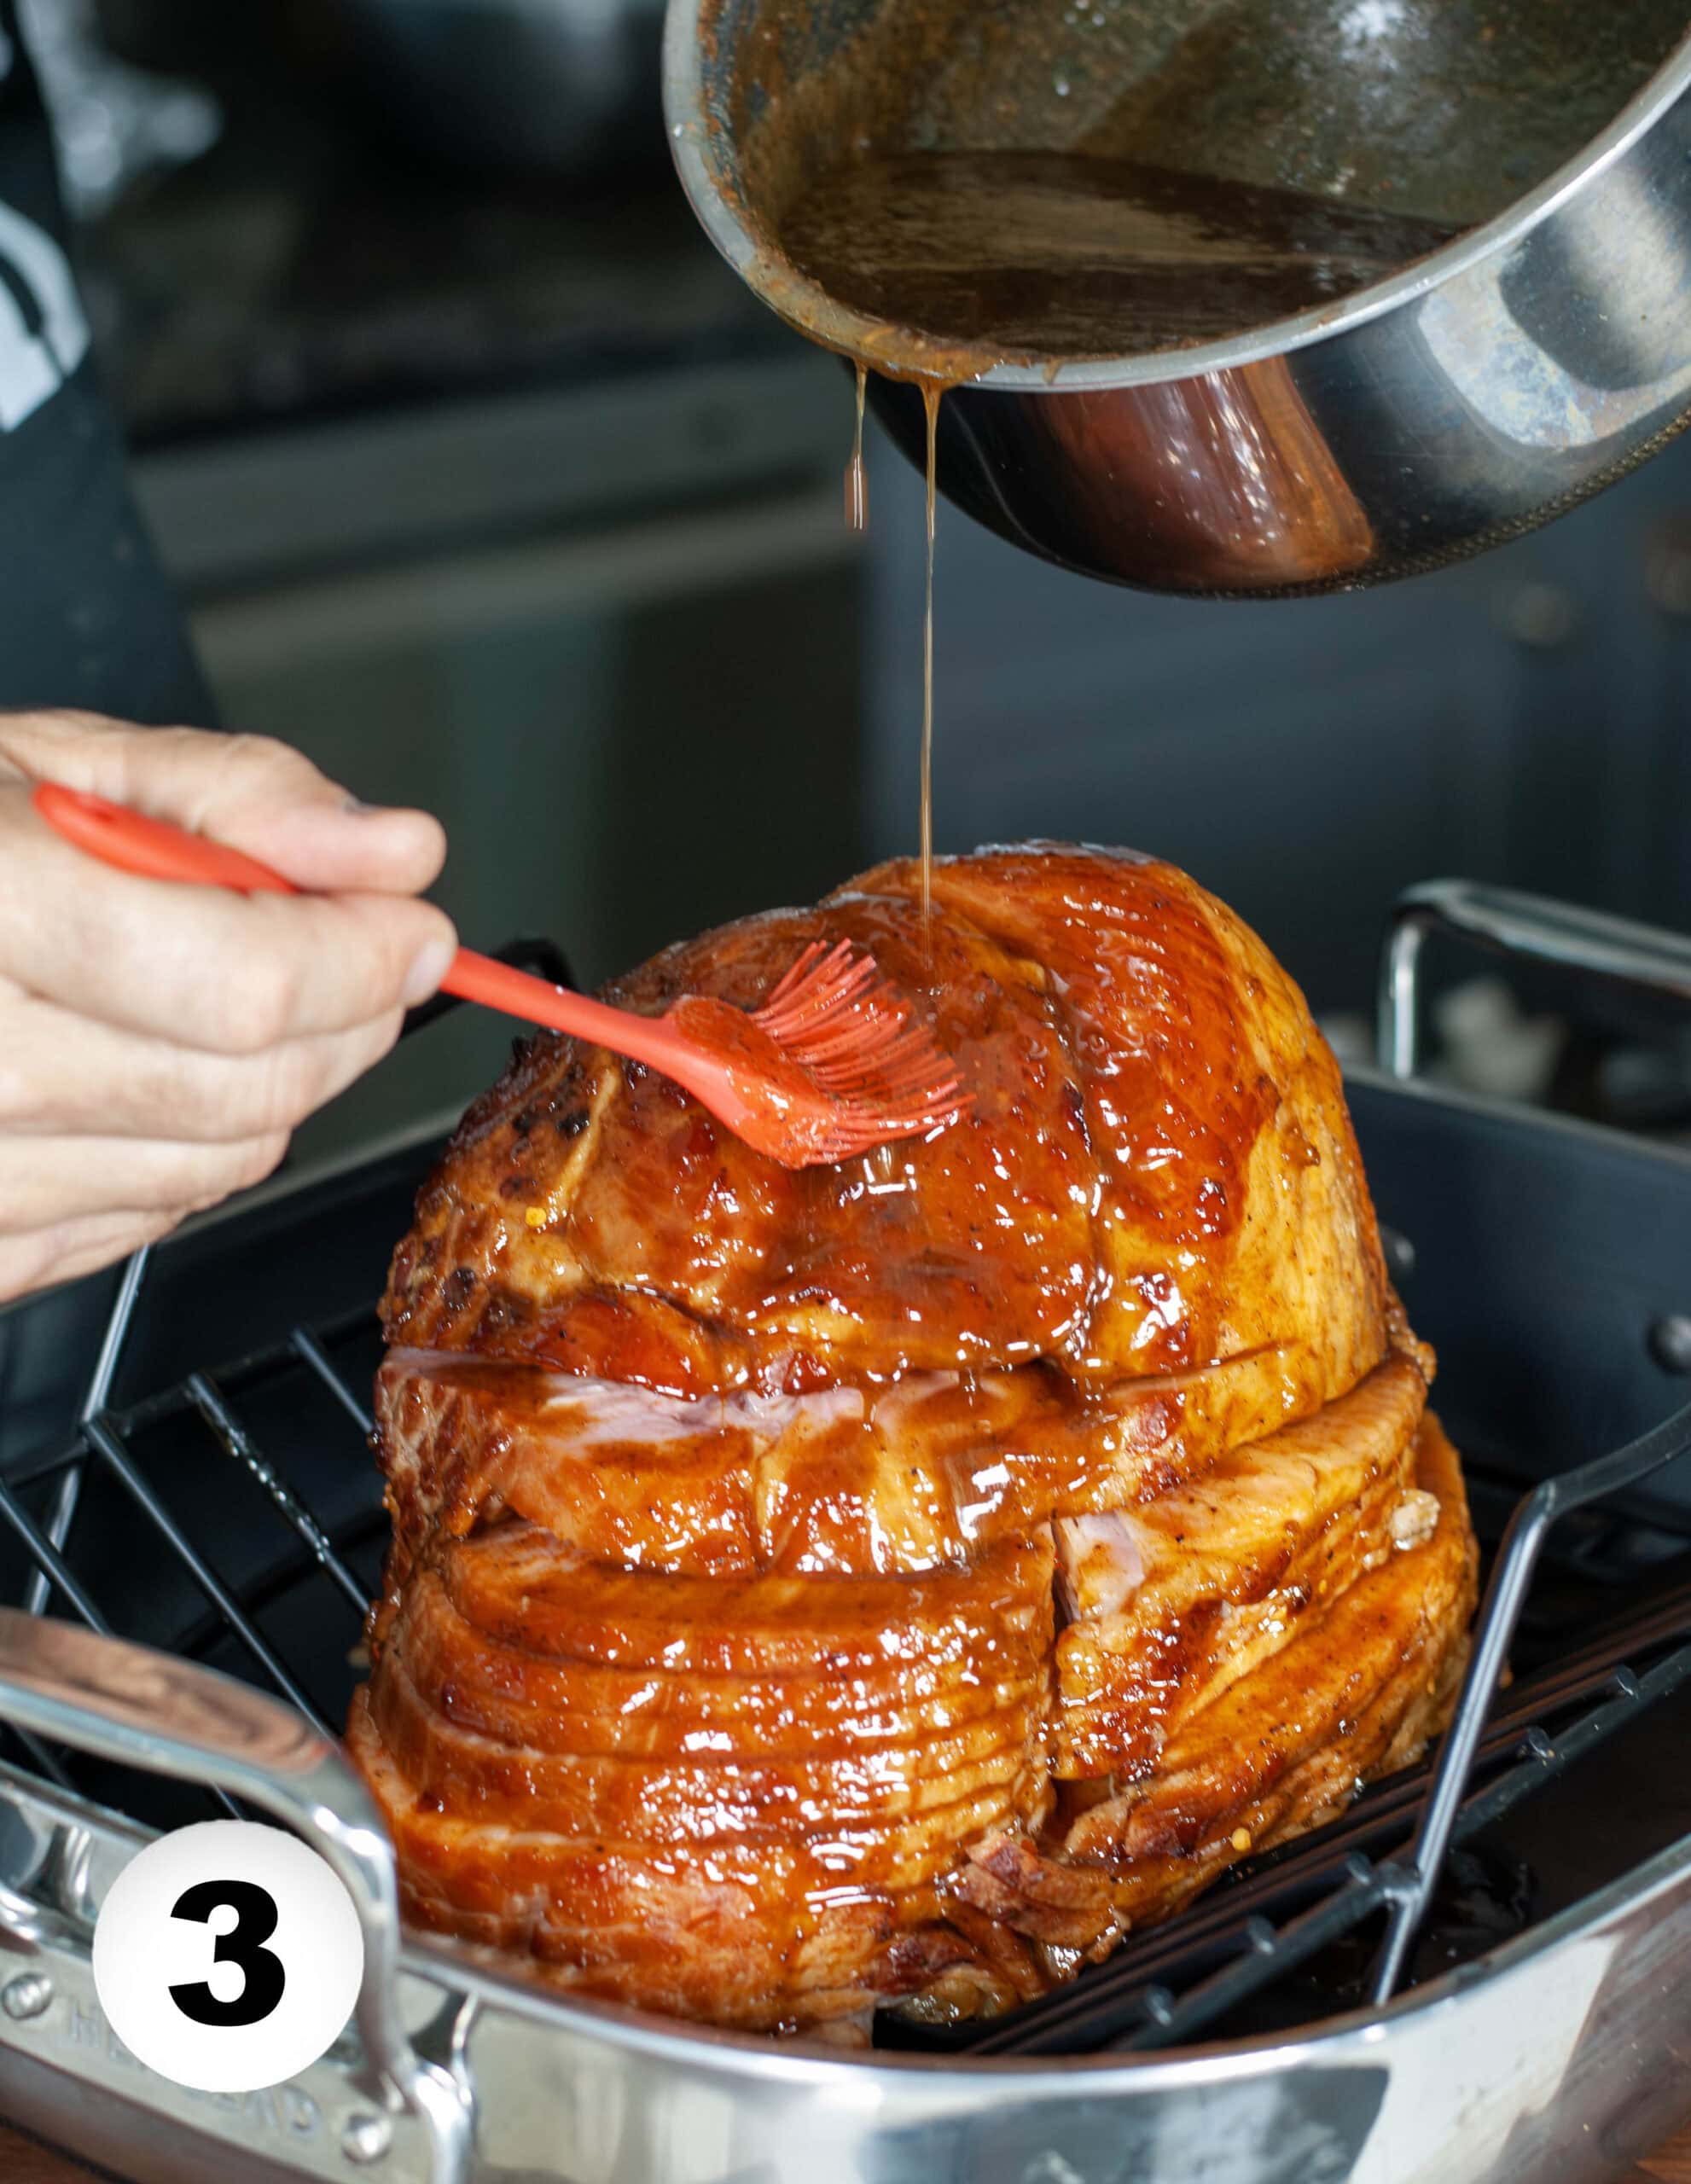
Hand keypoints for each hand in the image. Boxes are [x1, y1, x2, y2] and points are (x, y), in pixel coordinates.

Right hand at [0, 710, 456, 1303]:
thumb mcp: (56, 760)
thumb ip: (242, 794)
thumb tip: (393, 851)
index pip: (247, 985)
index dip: (363, 958)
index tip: (410, 926)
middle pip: (250, 1088)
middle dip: (345, 1019)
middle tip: (352, 955)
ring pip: (220, 1164)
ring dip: (274, 1083)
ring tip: (212, 992)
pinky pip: (151, 1217)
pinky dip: (189, 1145)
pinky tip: (142, 1065)